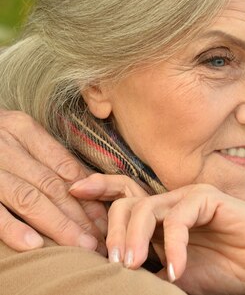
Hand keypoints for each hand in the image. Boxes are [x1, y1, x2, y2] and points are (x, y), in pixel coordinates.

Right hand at [0, 110, 106, 251]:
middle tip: (100, 239)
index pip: (65, 166)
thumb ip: (44, 156)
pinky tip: (33, 245)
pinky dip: (11, 227)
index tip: (106, 217)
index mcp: (21, 128)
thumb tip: (83, 186)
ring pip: (28, 196)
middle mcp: (4, 142)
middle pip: (51, 184)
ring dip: (57, 224)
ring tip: (79, 245)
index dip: (89, 194)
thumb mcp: (14, 136)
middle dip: (79, 214)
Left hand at [106, 184, 244, 294]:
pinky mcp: (209, 198)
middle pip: (127, 201)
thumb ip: (149, 272)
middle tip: (112, 261)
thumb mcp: (176, 277)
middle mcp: (173, 204)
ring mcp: (190, 198)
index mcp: (163, 219)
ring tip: (132, 266)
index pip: (125, 196)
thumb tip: (110, 278)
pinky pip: (178, 217)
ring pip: (146, 207)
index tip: (74, 191)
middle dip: (111, 228)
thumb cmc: (227, 271)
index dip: (100, 190)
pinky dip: (173, 245)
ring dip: (134, 238)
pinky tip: (176, 269)